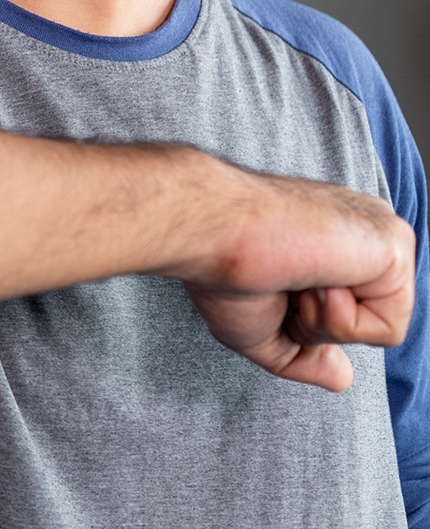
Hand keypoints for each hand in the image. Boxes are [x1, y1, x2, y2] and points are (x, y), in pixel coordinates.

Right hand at [170, 165, 415, 392]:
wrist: (212, 234)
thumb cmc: (222, 271)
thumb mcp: (261, 331)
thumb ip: (304, 356)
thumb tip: (342, 378)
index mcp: (332, 238)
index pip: (349, 304)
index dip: (305, 319)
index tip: (271, 287)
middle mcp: (360, 229)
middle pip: (368, 316)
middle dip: (319, 323)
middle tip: (283, 288)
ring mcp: (380, 234)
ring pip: (383, 323)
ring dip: (327, 323)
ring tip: (297, 282)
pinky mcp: (395, 243)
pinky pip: (390, 327)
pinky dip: (343, 321)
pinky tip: (315, 282)